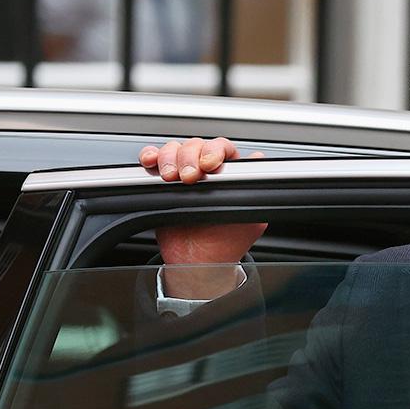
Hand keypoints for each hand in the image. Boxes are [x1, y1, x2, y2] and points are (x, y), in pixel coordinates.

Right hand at [139, 137, 267, 298]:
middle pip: (196, 145)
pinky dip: (150, 156)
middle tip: (190, 177)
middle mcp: (206, 171)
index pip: (222, 148)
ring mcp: (183, 174)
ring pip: (174, 149)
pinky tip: (152, 163)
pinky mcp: (161, 183)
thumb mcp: (251, 219)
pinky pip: (153, 160)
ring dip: (170, 158)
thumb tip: (259, 163)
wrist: (199, 263)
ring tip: (172, 178)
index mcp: (229, 175)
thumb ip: (256, 191)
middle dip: (190, 157)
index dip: (215, 151)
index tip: (209, 164)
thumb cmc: (226, 242)